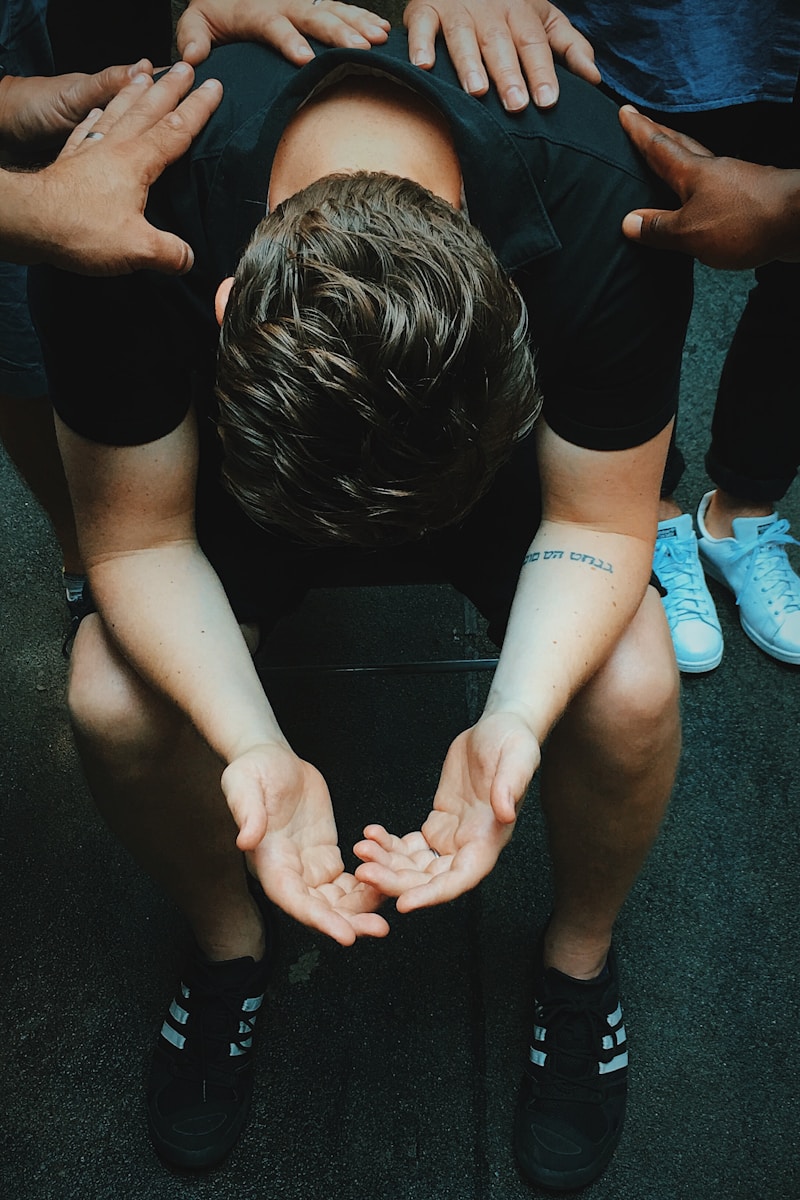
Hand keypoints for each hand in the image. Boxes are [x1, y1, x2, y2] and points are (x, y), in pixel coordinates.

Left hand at [10, 62, 222, 274]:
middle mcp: (114, 148)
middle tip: (185, 67)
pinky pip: (86, 130)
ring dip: (135, 93)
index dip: (198, 109)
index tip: (214, 87)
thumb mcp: (137, 249)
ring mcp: (90, 150)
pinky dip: (95, 117)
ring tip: (145, 75)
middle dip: (170, 88)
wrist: (30, 221)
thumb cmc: (81, 229)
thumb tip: (188, 259)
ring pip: (117, 112)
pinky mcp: (69, 161)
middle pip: (148, 110)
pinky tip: (97, 113)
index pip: (175, 130)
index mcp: (137, 162)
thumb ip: (169, 252)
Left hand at [177, 0, 389, 66]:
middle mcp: (283, 3)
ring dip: (357, 24)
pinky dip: (362, 17)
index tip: (304, 58)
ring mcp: (301, 2)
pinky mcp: (314, 4)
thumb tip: (193, 57)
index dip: (289, 40)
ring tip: (378, 39)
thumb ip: (192, 36)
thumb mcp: (196, 21)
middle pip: (313, 15)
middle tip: (358, 49)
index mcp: (255, 10)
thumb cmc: (215, 11)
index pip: (273, 24)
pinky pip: (341, 7)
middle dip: (337, 32)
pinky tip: (382, 30)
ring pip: (332, 10)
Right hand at [223, 744, 389, 945]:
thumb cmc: (253, 770)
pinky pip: (347, 881)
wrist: (271, 758)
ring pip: (336, 899)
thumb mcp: (244, 785)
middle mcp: (289, 871)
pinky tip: (387, 887)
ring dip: (361, 909)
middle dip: (348, 922)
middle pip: (319, 908)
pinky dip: (366, 887)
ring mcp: (308, 865)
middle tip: (379, 929)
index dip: (319, 919)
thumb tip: (245, 839)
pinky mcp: (324, 854)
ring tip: (387, 915)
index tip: (344, 935)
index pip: (293, 899)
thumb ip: (247, 813)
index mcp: (269, 861)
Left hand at [354, 712, 539, 910]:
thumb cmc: (513, 743)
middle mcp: (470, 846)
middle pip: (431, 880)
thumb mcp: (517, 759)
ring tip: (361, 849)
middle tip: (364, 873)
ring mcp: (452, 838)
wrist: (498, 729)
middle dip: (396, 881)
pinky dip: (388, 845)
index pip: (460, 878)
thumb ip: (510, 786)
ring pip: (416, 867)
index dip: (432, 895)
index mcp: (490, 839)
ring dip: (387, 864)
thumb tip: (505, 813)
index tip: (404, 903)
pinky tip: (371, 834)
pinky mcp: (439, 824)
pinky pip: (409, 847)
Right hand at [404, 0, 598, 111]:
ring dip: (469, 63)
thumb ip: (569, 47)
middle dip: (509, 73)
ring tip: (477, 90)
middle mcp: (490, 11)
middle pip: (501, 44)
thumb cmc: (507, 8)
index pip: (535, 45)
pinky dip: (421, 44)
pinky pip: (422, 25)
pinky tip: (424, 66)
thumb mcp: (544, 19)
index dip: (542, 72)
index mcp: (521, 14)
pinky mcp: (425, 8)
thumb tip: (594, 78)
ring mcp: (457, 9)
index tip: (548, 101)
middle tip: (516, 105)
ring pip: (463, 35)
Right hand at [619, 105, 799, 269]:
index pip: (658, 147)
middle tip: (644, 122)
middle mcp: (713, 169)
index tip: (625, 112)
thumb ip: (659, 228)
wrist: (798, 219)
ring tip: (670, 156)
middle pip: (681, 146)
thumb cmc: (743, 222)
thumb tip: (629, 222)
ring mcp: (735, 180)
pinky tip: (704, 193)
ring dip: (682, 156)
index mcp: (692, 173)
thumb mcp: (690, 232)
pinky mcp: (751, 196)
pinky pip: (718, 184)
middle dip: (659, 134)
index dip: (640, 131)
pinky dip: (703, 183)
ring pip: (701, 162)